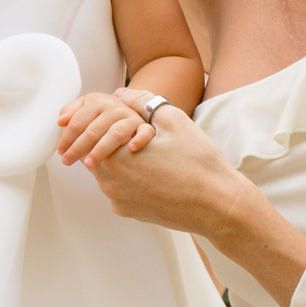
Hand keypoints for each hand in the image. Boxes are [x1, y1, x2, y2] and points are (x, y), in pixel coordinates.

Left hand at [57, 90, 153, 166]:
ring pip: (115, 134)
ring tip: (89, 163)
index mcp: (97, 101)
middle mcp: (114, 107)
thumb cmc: (102, 114)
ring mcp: (130, 117)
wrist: (129, 109)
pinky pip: (145, 132)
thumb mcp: (85, 108)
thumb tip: (61, 121)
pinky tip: (131, 149)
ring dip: (100, 149)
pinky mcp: (143, 127)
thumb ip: (71, 112)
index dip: (66, 138)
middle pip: (93, 130)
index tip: (61, 151)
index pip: (77, 122)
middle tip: (68, 161)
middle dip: (78, 148)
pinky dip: (139, 140)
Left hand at [81, 103, 252, 233]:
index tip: (95, 117)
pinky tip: (151, 172)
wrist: (219, 207)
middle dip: (101, 141)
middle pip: (93, 154)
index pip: (86, 135)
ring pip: (106, 173)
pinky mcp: (131, 213)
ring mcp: (119, 201)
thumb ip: (140, 101)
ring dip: (115, 160)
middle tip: (115, 130)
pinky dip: (128, 179)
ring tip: (140, 150)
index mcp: (115, 158)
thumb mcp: (172, 120)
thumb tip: (120, 93)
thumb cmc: (199, 164)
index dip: (91, 122)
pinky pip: (120, 190)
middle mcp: (110, 183)